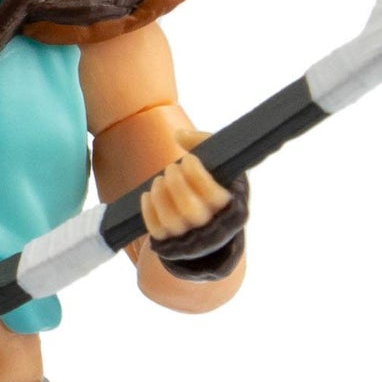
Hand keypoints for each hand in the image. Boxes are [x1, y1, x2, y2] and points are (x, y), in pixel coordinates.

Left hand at [141, 137, 247, 281]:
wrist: (214, 230)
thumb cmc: (219, 188)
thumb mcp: (224, 167)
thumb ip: (206, 143)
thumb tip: (179, 135)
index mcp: (233, 210)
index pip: (214, 195)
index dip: (196, 175)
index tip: (187, 160)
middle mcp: (215, 230)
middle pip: (190, 209)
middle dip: (175, 184)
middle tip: (170, 168)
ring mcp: (193, 242)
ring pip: (171, 222)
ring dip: (160, 195)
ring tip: (159, 180)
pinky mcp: (173, 247)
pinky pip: (156, 231)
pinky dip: (148, 210)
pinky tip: (148, 194)